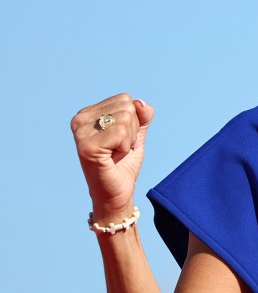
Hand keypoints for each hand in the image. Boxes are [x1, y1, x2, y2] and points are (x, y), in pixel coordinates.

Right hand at [71, 94, 155, 218]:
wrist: (116, 193)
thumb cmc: (123, 164)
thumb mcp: (136, 134)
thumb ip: (142, 116)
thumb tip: (141, 103)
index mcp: (88, 113)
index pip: (125, 99)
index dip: (133, 121)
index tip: (121, 140)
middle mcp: (80, 119)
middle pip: (127, 107)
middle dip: (132, 131)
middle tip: (119, 149)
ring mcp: (81, 132)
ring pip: (125, 118)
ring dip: (128, 140)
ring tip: (115, 154)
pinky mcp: (86, 146)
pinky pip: (121, 132)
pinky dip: (125, 148)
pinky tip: (112, 158)